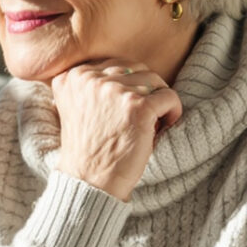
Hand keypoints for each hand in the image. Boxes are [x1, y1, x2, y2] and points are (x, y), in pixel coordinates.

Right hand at [47, 60, 182, 202]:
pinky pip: (170, 97)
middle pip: (136, 69)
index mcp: (73, 77)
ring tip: (151, 124)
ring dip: (158, 102)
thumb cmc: (88, 149)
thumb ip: (91, 85)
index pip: (115, 65)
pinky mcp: (138, 107)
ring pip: (155, 81)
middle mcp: (91, 79)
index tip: (125, 111)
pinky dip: (173, 111)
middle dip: (145, 91)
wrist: (90, 182)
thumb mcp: (76, 108)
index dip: (127, 87)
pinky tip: (164, 126)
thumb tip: (126, 71)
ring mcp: (115, 91)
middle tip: (141, 118)